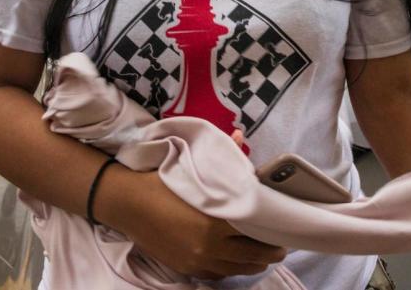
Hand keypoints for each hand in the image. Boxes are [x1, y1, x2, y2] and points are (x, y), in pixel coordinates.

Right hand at [99, 168, 285, 279]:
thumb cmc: (160, 182)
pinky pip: (217, 274)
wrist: (127, 203)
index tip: (284, 229)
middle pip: (252, 255)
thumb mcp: (192, 167)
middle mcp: (210, 246)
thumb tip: (240, 136)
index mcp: (215, 221)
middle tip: (281, 246)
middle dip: (269, 252)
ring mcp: (197, 261)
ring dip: (254, 263)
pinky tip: (238, 262)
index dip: (273, 232)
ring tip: (265, 256)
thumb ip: (222, 157)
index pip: (256, 231)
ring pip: (237, 269)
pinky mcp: (186, 268)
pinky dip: (231, 269)